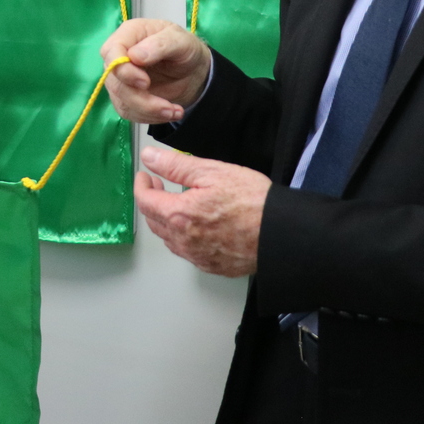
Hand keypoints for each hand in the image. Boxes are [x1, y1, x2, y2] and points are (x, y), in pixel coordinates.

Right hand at [101, 19, 212, 124]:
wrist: (193, 72)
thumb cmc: (186, 49)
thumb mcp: (181, 41)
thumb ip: (160, 45)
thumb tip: (135, 56)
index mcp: (129, 34)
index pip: (111, 52)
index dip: (123, 70)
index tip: (145, 82)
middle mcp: (120, 56)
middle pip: (114, 81)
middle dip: (139, 99)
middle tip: (166, 106)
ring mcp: (121, 78)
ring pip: (121, 100)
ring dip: (148, 111)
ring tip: (174, 111)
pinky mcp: (126, 97)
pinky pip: (129, 112)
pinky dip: (149, 117)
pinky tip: (169, 113)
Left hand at [135, 145, 269, 276]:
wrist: (281, 233)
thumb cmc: (252, 201)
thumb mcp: (212, 172)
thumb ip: (176, 165)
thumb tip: (150, 157)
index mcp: (180, 216)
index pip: (145, 201)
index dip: (142, 185)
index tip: (146, 176)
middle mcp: (184, 241)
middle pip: (153, 221)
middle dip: (151, 201)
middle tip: (158, 185)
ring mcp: (197, 257)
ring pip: (169, 238)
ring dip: (165, 220)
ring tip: (176, 203)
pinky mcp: (211, 266)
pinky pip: (187, 251)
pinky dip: (183, 236)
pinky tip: (194, 225)